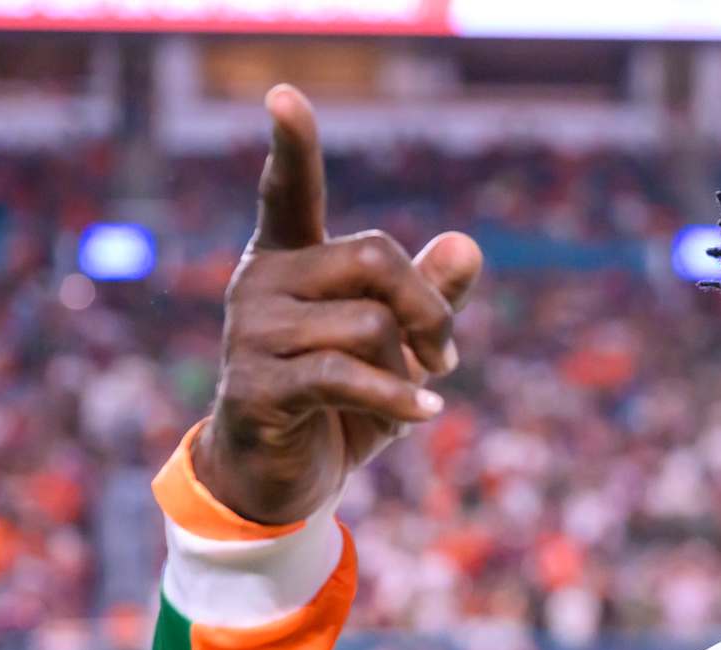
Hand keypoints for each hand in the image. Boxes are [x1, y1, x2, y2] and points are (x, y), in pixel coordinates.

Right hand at [194, 84, 482, 525]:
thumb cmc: (339, 404)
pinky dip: (398, 397)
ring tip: (417, 395)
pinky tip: (426, 414)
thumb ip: (428, 297)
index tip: (284, 97)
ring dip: (412, 366)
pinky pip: (345, 376)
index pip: (289, 192)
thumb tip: (468, 244)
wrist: (281, 481)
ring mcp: (252, 334)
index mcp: (291, 259)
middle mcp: (262, 283)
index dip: (293, 147)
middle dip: (429, 306)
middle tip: (446, 354)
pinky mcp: (257, 387)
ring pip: (369, 324)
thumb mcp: (396, 349)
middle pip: (373, 257)